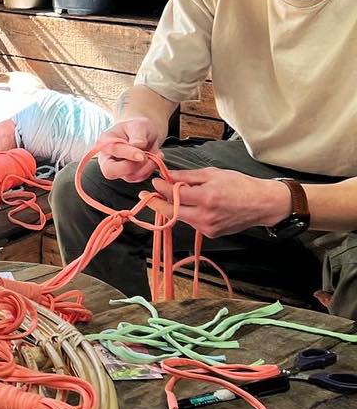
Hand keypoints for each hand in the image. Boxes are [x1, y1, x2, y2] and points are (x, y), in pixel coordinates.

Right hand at [95, 117, 162, 182]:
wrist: (145, 134)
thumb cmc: (138, 128)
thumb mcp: (139, 126)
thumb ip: (138, 136)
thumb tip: (138, 146)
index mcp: (105, 143)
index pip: (112, 152)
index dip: (127, 154)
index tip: (142, 155)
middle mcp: (108, 159)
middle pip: (110, 172)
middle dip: (131, 167)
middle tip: (145, 157)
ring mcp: (118, 170)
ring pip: (129, 176)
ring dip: (146, 167)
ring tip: (156, 154)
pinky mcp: (130, 175)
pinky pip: (140, 178)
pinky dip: (150, 169)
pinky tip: (155, 158)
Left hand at [150, 168, 290, 237]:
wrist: (262, 204)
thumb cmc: (240, 185)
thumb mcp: (213, 174)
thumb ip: (188, 177)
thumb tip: (168, 176)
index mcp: (206, 198)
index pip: (174, 195)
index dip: (161, 188)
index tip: (154, 182)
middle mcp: (205, 216)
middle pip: (171, 212)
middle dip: (156, 203)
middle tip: (146, 196)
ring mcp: (207, 228)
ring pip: (181, 218)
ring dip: (174, 207)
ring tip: (175, 196)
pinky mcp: (211, 234)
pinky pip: (193, 223)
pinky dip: (189, 213)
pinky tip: (195, 205)